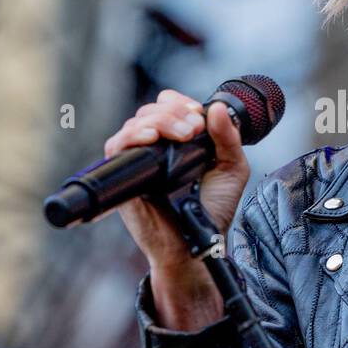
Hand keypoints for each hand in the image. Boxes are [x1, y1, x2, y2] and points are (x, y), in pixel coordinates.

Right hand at [103, 89, 250, 275]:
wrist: (198, 244)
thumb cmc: (212, 210)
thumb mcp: (231, 169)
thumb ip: (229, 138)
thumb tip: (219, 107)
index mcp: (174, 144)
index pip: (165, 107)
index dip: (179, 103)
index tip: (198, 114)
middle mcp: (153, 151)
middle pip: (149, 111)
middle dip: (174, 112)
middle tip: (194, 129)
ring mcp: (137, 165)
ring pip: (134, 124)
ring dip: (159, 120)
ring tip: (183, 135)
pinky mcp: (124, 180)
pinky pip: (116, 148)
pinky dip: (132, 137)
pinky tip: (152, 138)